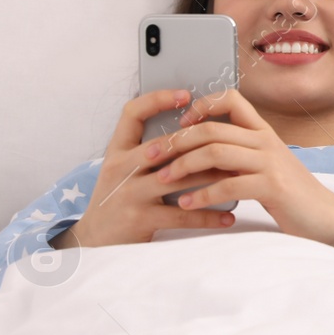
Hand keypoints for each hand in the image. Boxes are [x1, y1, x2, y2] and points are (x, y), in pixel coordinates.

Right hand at [60, 89, 241, 248]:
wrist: (94, 240)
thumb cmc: (119, 198)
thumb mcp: (123, 169)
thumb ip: (146, 151)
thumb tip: (191, 132)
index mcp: (117, 151)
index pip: (132, 113)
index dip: (158, 99)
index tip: (186, 94)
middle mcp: (120, 168)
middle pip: (164, 145)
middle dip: (200, 145)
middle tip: (232, 143)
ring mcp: (129, 193)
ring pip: (179, 177)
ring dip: (213, 177)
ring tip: (239, 176)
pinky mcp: (139, 219)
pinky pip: (182, 214)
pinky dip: (208, 215)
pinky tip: (228, 215)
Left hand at [145, 88, 333, 254]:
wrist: (325, 218)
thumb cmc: (290, 195)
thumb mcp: (264, 167)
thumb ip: (237, 157)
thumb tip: (194, 155)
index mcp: (263, 133)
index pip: (232, 99)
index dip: (202, 105)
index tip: (180, 122)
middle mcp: (266, 141)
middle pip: (212, 129)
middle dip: (175, 141)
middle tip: (151, 156)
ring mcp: (270, 163)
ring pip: (215, 152)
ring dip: (182, 166)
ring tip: (163, 179)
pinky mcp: (272, 186)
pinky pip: (228, 184)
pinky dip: (201, 195)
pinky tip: (185, 203)